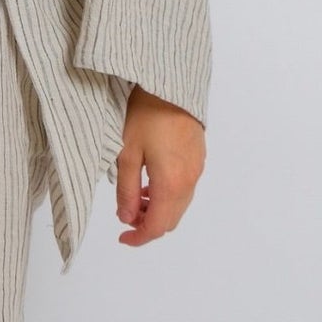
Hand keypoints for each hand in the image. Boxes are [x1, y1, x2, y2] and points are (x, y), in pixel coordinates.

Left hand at [113, 85, 205, 245]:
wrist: (171, 83)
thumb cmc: (146, 114)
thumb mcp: (127, 152)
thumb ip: (126, 189)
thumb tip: (126, 218)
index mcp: (172, 183)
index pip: (158, 226)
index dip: (139, 237)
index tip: (122, 238)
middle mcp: (190, 180)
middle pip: (172, 219)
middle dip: (148, 224)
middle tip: (126, 216)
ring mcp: (197, 168)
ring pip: (180, 204)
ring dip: (159, 209)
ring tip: (135, 197)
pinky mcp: (199, 156)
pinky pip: (185, 188)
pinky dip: (168, 195)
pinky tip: (151, 181)